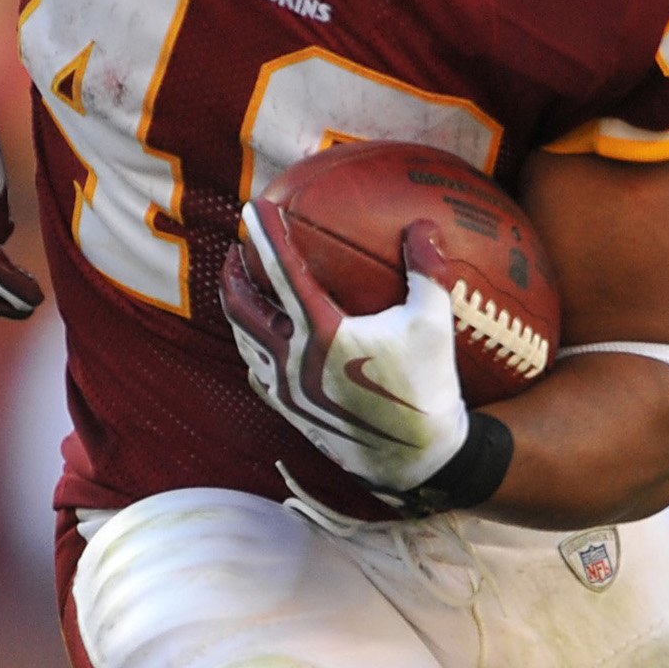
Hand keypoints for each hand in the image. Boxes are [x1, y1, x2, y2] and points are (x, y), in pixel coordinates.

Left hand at [223, 204, 471, 493]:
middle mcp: (294, 360)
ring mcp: (287, 390)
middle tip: (238, 249)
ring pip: (243, 341)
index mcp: (322, 333)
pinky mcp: (291, 413)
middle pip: (242, 307)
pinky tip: (259, 344)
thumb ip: (427, 271)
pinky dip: (252, 351)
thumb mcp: (434, 324)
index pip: (283, 270)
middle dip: (234, 273)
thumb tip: (423, 224)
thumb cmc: (428, 388)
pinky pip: (258, 374)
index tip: (255, 207)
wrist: (418, 461)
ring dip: (238, 311)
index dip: (267, 234)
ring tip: (244, 289)